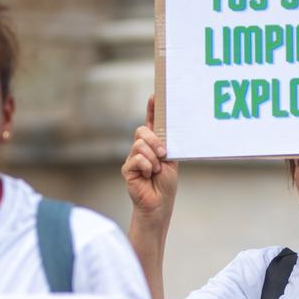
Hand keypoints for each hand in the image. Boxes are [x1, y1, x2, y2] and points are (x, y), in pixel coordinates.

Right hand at [121, 96, 177, 220]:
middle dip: (155, 141)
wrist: (159, 203)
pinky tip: (148, 176)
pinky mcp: (127, 168)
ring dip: (153, 159)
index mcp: (154, 144)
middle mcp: (142, 148)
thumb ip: (165, 146)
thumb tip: (160, 134)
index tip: (156, 95)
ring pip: (140, 145)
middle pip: (142, 131)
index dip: (152, 109)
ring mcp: (133, 157)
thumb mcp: (171, 161)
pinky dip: (146, 167)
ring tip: (155, 171)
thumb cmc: (165, 183)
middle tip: (164, 155)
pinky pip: (137, 159)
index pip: (152, 123)